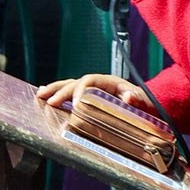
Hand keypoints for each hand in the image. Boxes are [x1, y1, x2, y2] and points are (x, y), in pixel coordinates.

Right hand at [35, 73, 156, 113]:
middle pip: (75, 83)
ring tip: (40, 95)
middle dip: (61, 91)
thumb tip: (129, 97)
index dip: (80, 91)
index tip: (75, 104)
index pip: (89, 81)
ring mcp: (93, 91)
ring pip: (69, 86)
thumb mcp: (146, 102)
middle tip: (50, 102)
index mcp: (110, 82)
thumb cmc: (148, 105)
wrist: (149, 107)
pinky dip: (58, 95)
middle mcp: (99, 84)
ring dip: (54, 90)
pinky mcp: (90, 100)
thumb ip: (139, 99)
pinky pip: (71, 94)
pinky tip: (46, 98)